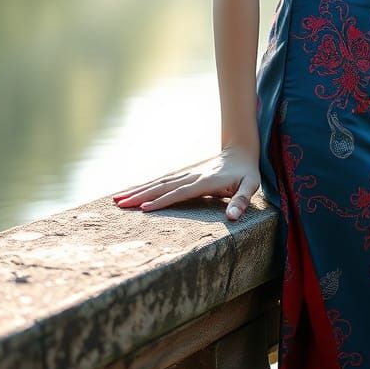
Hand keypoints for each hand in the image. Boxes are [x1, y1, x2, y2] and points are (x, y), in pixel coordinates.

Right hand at [111, 145, 260, 220]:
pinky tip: (134, 193)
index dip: (162, 201)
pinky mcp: (185, 176)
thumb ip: (242, 200)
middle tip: (119, 204)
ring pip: (160, 183)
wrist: (240, 151)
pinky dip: (147, 187)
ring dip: (139, 190)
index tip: (143, 209)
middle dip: (141, 195)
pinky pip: (163, 182)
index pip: (180, 192)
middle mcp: (193, 176)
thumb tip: (232, 217)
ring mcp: (188, 175)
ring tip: (118, 200)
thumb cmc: (247, 172)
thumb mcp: (251, 185)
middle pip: (163, 186)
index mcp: (206, 181)